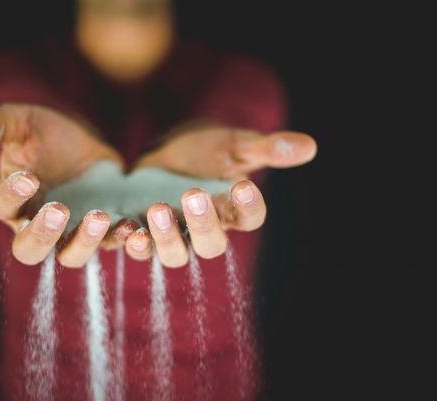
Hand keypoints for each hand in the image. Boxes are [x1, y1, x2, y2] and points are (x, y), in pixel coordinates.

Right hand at [0, 103, 124, 266]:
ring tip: (100, 216)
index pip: (3, 207)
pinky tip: (129, 224)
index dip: (12, 195)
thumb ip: (0, 123)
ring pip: (71, 255)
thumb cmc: (45, 134)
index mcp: (12, 201)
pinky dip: (120, 238)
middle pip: (29, 250)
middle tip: (59, 210)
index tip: (29, 176)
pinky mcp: (102, 232)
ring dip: (85, 241)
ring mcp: (70, 233)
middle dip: (42, 235)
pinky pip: (110, 244)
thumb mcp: (23, 120)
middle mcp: (37, 225)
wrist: (84, 143)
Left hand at [125, 125, 316, 266]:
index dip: (248, 207)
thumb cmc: (207, 150)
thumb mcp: (234, 144)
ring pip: (174, 254)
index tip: (243, 184)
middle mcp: (206, 230)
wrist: (168, 152)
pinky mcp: (143, 231)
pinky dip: (132, 242)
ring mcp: (174, 234)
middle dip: (203, 224)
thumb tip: (309, 146)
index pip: (250, 218)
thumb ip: (266, 149)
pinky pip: (139, 248)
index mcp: (234, 211)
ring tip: (158, 209)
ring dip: (166, 238)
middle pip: (212, 245)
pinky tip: (127, 229)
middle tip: (194, 195)